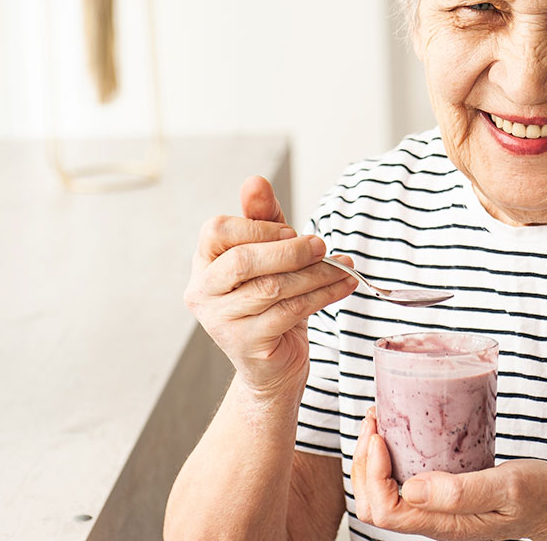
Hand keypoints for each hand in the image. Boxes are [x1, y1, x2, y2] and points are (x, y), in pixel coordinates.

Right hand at [183, 175, 357, 396]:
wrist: (273, 364)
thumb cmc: (270, 301)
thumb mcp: (268, 254)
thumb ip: (263, 218)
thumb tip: (255, 181)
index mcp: (204, 263)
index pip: (217, 231)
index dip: (258, 227)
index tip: (291, 231)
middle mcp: (203, 292)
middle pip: (243, 260)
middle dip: (290, 250)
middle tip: (322, 246)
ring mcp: (221, 322)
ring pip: (272, 287)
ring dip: (315, 274)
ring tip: (343, 268)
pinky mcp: (247, 344)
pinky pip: (288, 312)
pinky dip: (322, 296)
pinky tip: (342, 286)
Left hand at [350, 408, 546, 540]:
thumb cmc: (543, 497)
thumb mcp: (508, 487)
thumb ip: (462, 492)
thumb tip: (410, 488)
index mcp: (445, 524)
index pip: (384, 511)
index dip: (372, 474)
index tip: (381, 436)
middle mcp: (435, 521)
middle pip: (375, 505)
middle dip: (364, 463)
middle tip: (374, 421)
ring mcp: (438, 510)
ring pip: (385, 494)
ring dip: (373, 459)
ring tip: (380, 421)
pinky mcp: (446, 496)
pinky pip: (404, 482)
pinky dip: (392, 457)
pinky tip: (401, 432)